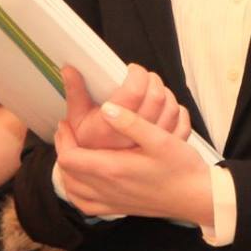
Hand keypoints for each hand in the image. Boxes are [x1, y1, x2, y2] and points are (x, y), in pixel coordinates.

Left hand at [55, 103, 215, 229]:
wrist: (197, 197)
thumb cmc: (181, 167)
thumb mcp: (160, 138)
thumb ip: (131, 122)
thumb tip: (106, 108)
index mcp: (113, 169)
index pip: (70, 158)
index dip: (64, 139)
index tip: (66, 123)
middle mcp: (108, 189)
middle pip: (68, 173)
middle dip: (63, 150)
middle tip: (68, 132)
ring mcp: (113, 202)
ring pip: (74, 190)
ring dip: (68, 171)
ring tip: (73, 151)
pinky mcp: (119, 209)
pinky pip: (87, 205)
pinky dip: (78, 192)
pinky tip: (84, 181)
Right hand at [62, 64, 191, 151]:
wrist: (120, 181)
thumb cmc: (95, 149)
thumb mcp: (80, 124)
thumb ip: (76, 96)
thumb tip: (69, 70)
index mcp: (110, 130)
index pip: (134, 92)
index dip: (136, 75)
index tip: (132, 71)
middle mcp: (134, 140)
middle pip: (156, 96)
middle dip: (151, 80)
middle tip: (143, 78)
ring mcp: (153, 147)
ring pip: (171, 107)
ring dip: (165, 93)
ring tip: (153, 90)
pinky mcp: (168, 151)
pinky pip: (182, 122)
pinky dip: (177, 110)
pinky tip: (166, 108)